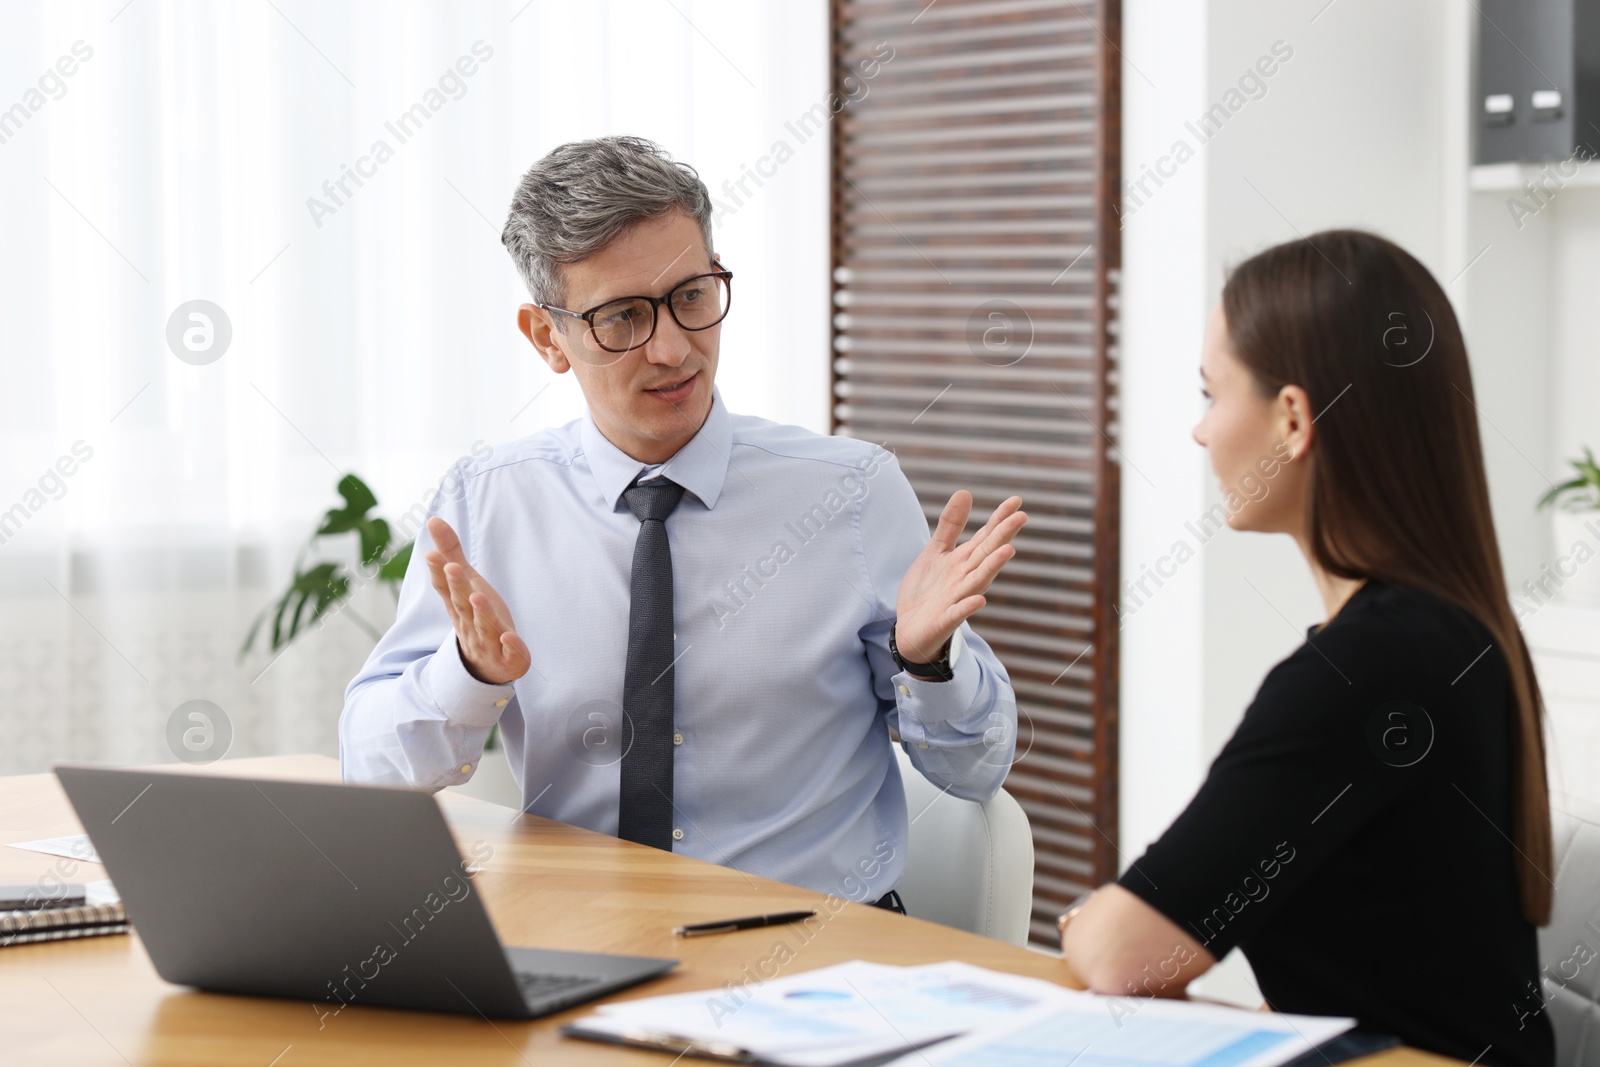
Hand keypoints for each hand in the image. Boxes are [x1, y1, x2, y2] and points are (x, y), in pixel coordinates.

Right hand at [424, 517, 530, 684]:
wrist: (485, 668)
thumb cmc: (475, 617)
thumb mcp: (464, 584)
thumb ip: (451, 553)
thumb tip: (433, 519)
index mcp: (459, 604)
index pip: (446, 587)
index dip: (438, 571)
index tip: (431, 554)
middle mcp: (470, 623)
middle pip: (463, 604)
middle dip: (457, 586)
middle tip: (451, 567)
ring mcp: (489, 642)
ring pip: (485, 627)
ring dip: (482, 613)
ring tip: (478, 596)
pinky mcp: (510, 659)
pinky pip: (511, 654)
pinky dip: (512, 647)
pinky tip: (512, 637)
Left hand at [894, 491, 1026, 664]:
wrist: (911, 628)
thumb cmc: (927, 589)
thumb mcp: (936, 551)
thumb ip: (950, 525)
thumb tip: (965, 492)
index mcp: (964, 560)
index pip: (986, 536)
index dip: (999, 519)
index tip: (1016, 501)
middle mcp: (966, 577)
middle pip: (986, 554)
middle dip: (1002, 536)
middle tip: (1021, 517)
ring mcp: (958, 599)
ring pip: (978, 581)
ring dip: (992, 567)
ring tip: (1008, 550)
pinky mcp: (945, 620)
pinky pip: (958, 613)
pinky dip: (968, 607)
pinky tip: (980, 599)